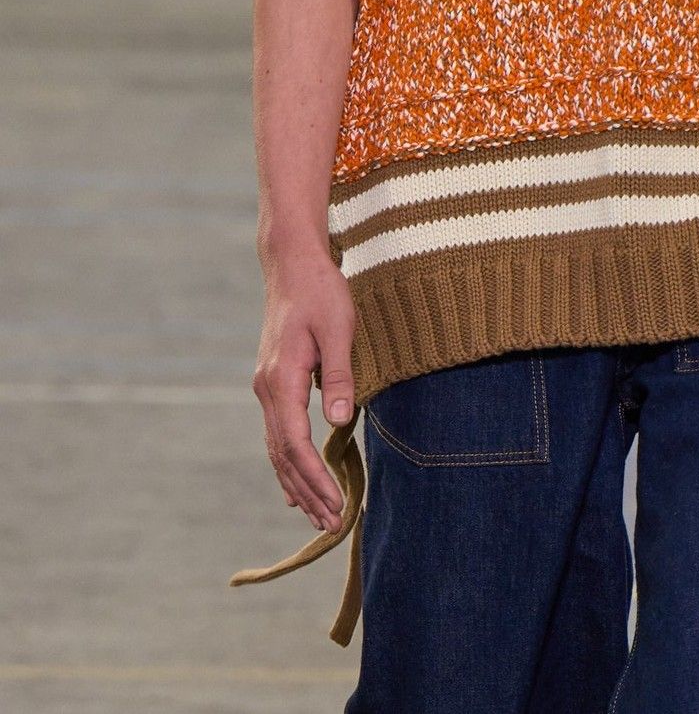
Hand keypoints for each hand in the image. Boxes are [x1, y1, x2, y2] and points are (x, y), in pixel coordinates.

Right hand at [251, 248, 357, 533]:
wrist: (293, 265)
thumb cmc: (321, 292)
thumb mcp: (339, 328)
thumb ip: (339, 375)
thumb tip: (339, 421)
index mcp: (281, 379)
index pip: (295, 444)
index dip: (315, 479)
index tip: (336, 505)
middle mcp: (267, 389)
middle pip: (283, 456)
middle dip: (307, 492)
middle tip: (332, 525)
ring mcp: (266, 387)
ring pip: (277, 449)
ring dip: (297, 484)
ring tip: (319, 516)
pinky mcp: (273, 383)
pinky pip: (278, 434)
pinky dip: (288, 464)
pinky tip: (297, 485)